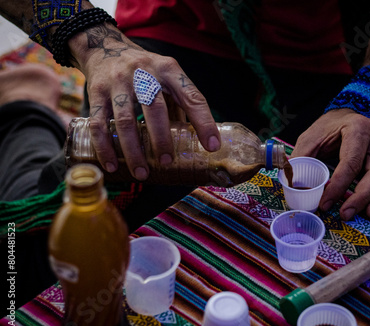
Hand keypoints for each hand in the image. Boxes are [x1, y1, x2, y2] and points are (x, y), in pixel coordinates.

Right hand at [68, 24, 220, 180]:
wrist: (104, 46)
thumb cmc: (145, 70)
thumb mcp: (167, 76)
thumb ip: (180, 103)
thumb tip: (198, 139)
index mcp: (169, 70)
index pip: (192, 96)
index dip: (204, 122)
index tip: (212, 146)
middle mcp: (144, 73)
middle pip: (154, 109)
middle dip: (161, 138)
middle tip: (167, 161)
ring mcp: (117, 82)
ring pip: (125, 121)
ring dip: (133, 151)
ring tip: (142, 173)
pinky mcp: (96, 92)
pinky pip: (98, 123)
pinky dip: (105, 147)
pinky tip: (111, 165)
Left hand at [291, 109, 369, 220]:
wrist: (348, 116)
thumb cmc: (328, 130)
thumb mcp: (310, 138)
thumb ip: (301, 159)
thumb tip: (292, 184)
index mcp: (358, 128)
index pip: (351, 161)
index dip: (338, 186)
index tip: (325, 204)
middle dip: (363, 196)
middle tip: (347, 214)